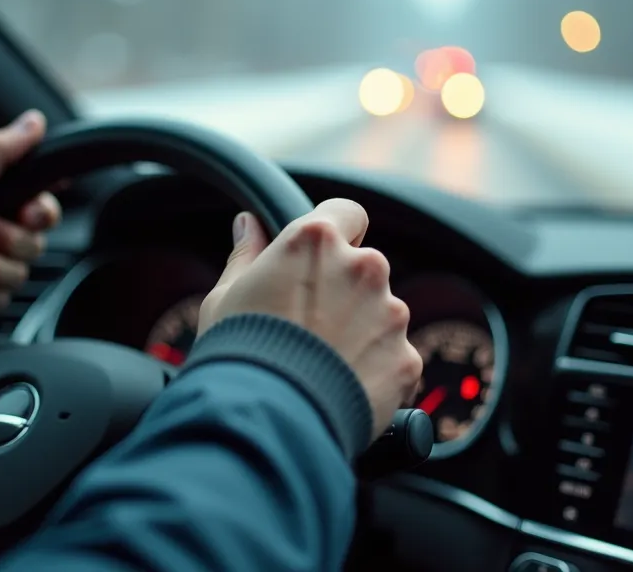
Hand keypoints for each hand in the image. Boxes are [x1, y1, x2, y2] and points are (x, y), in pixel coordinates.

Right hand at [199, 198, 422, 441]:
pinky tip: (343, 390)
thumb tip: (248, 226)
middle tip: (311, 327)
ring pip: (383, 314)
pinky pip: (395, 358)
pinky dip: (376, 371)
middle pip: (366, 268)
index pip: (348, 213)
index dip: (338, 234)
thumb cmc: (238, 355)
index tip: (322, 259)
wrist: (268, 420)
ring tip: (324, 366)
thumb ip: (246, 255)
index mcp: (316, 241)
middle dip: (346, 291)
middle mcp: (363, 267)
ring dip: (363, 332)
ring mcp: (390, 313)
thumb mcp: (225, 297)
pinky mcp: (406, 358)